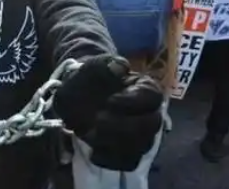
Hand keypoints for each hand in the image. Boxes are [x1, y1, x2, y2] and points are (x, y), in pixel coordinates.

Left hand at [53, 55, 162, 170]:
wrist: (76, 96)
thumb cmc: (87, 80)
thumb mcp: (88, 68)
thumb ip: (102, 66)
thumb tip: (121, 66)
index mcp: (144, 87)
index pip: (152, 96)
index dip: (132, 101)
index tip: (109, 100)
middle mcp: (149, 112)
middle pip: (151, 125)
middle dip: (123, 125)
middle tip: (98, 120)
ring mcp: (141, 134)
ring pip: (141, 146)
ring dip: (115, 142)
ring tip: (91, 133)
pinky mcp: (129, 152)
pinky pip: (128, 162)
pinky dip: (110, 159)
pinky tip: (93, 151)